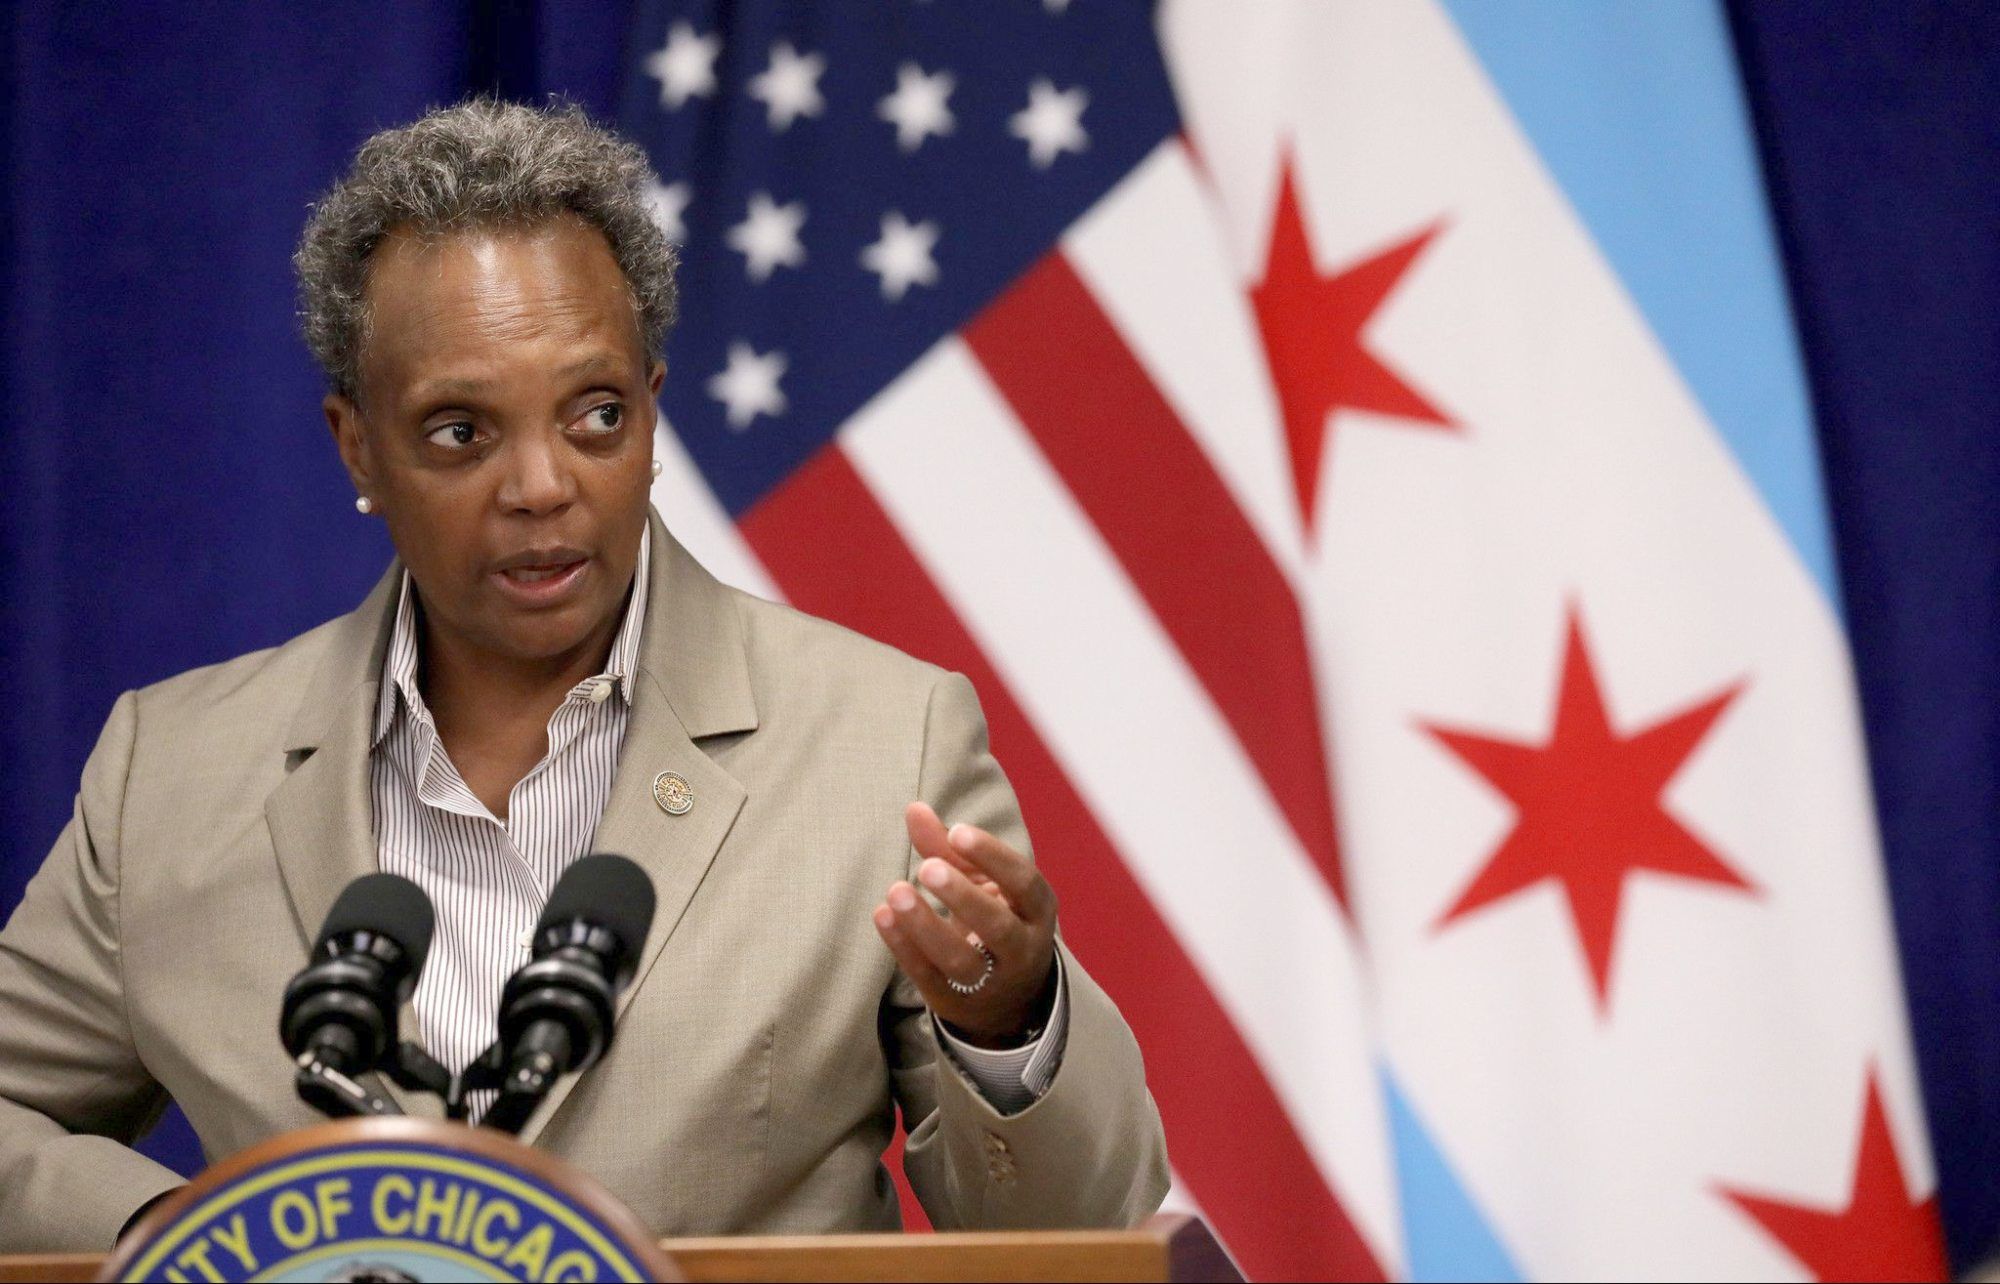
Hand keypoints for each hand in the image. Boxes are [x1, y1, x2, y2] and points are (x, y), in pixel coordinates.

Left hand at [873, 802, 1059, 1046]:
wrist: (1008, 997)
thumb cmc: (993, 918)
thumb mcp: (982, 881)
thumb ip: (948, 848)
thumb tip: (913, 809)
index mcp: (1037, 910)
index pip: (1024, 882)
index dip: (992, 857)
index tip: (956, 833)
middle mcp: (1023, 949)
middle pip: (997, 926)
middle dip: (961, 896)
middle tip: (926, 867)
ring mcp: (991, 982)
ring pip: (961, 960)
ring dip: (925, 927)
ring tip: (895, 892)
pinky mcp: (955, 1002)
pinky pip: (928, 977)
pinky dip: (904, 948)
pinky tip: (882, 916)